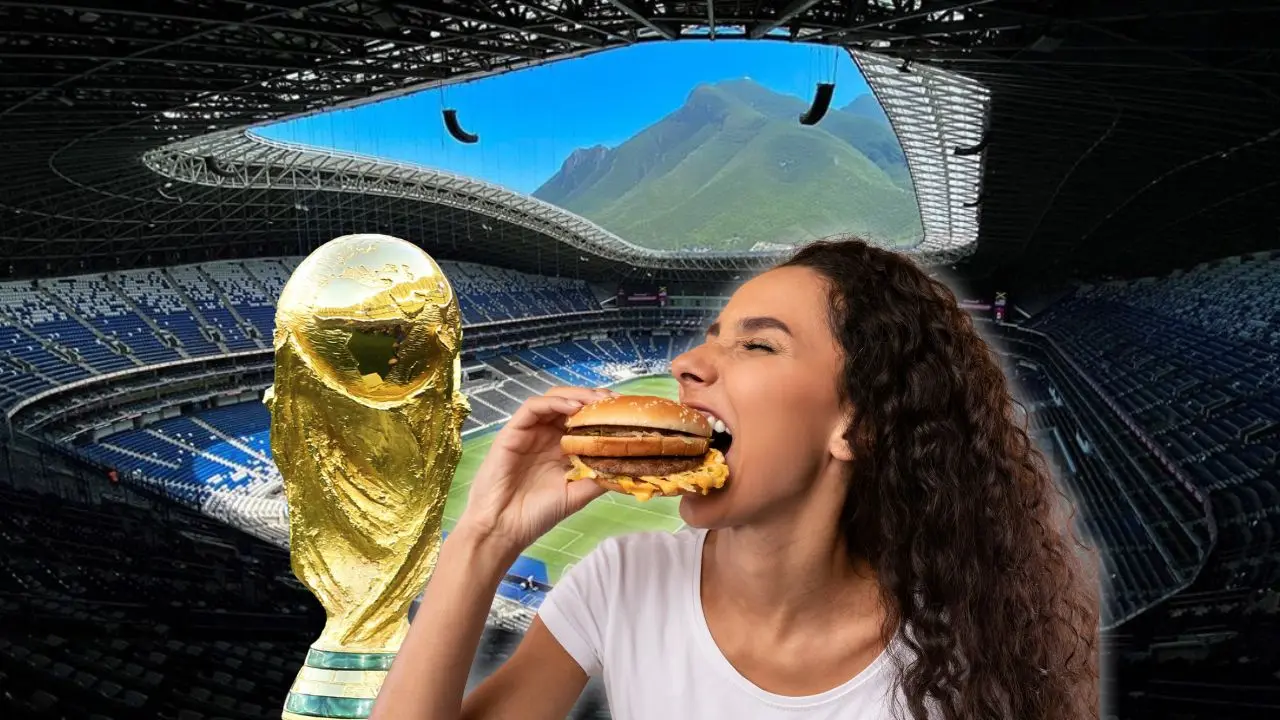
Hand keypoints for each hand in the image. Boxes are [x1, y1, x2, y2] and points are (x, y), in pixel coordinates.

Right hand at [454, 386, 614, 557]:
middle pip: (571, 404)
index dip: (603, 413)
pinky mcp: (512, 431)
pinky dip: (554, 402)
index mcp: (561, 448)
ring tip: (597, 401)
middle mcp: (546, 436)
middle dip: (594, 399)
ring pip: (553, 399)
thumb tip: (628, 465)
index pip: (584, 420)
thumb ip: (598, 477)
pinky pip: (533, 407)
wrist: (503, 528)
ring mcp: (529, 432)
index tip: (625, 412)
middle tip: (614, 401)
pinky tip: (573, 408)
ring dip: (577, 395)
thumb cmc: (536, 514)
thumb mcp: (577, 494)